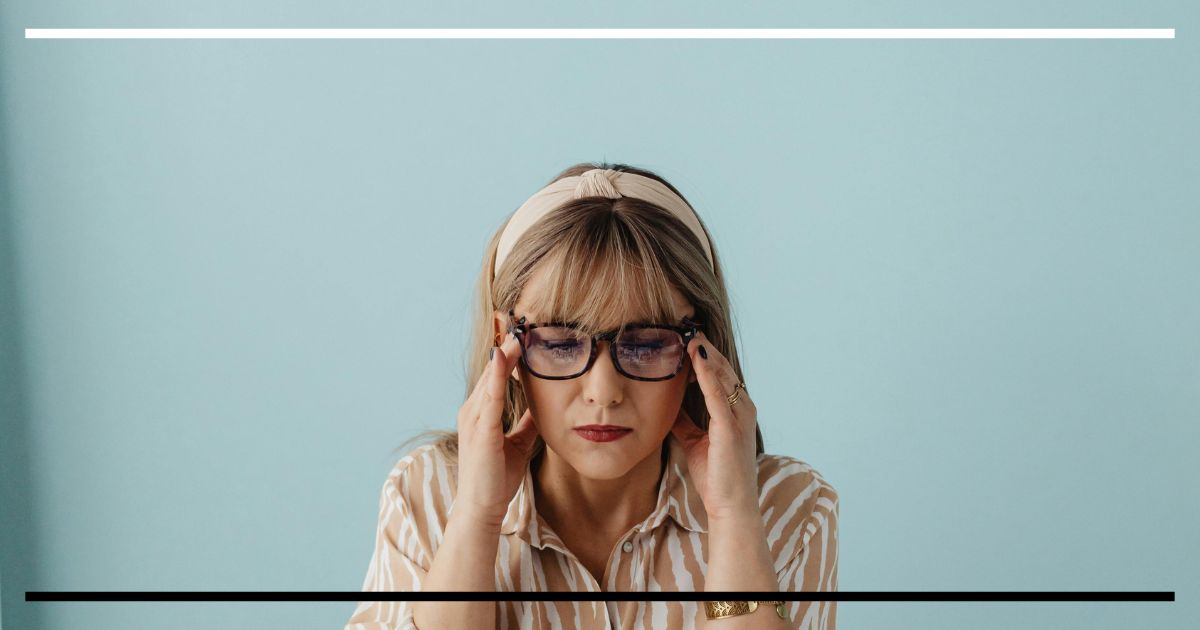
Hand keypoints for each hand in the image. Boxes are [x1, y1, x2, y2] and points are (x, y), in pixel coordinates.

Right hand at [454, 332, 540, 526]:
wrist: (483, 508)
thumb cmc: (498, 477)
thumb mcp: (520, 442)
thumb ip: (528, 420)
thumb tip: (544, 403)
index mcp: (483, 411)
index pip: (498, 374)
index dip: (510, 352)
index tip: (524, 330)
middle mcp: (474, 409)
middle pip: (493, 368)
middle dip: (507, 343)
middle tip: (522, 317)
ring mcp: (475, 418)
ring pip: (491, 377)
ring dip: (505, 351)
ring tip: (519, 329)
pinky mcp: (480, 430)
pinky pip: (490, 396)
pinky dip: (498, 374)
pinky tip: (506, 356)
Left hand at [670, 331, 759, 520]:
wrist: (730, 506)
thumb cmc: (716, 475)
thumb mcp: (695, 440)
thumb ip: (686, 420)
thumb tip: (668, 404)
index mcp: (735, 411)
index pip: (719, 375)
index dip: (704, 356)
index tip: (686, 337)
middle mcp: (742, 409)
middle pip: (722, 370)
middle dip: (705, 349)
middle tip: (686, 327)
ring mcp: (739, 417)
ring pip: (722, 376)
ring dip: (705, 355)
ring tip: (690, 335)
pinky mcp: (731, 428)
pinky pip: (718, 394)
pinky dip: (707, 374)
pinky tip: (696, 358)